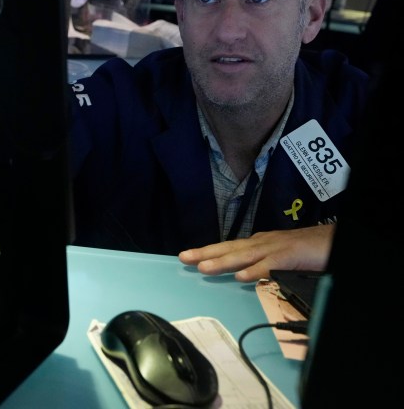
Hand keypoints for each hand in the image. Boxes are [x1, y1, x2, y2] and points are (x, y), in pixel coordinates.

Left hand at [177, 224, 335, 282]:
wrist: (333, 239)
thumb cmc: (308, 250)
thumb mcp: (279, 258)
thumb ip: (262, 266)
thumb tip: (243, 276)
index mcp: (259, 244)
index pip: (228, 248)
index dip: (208, 252)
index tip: (188, 256)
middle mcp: (262, 243)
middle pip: (229, 248)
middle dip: (205, 253)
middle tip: (183, 257)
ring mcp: (275, 248)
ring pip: (244, 256)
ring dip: (223, 262)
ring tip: (203, 267)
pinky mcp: (290, 255)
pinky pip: (270, 265)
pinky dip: (255, 271)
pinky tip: (241, 277)